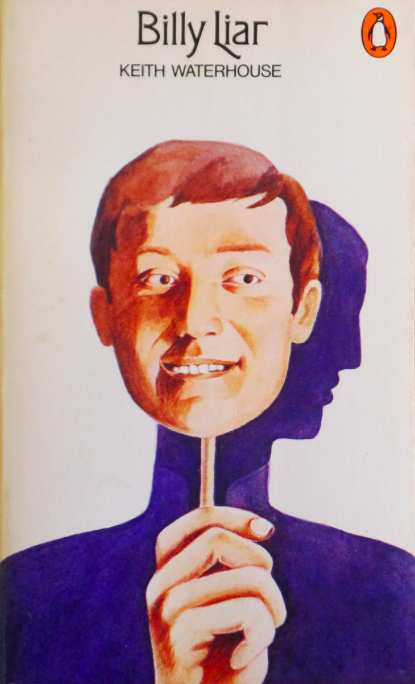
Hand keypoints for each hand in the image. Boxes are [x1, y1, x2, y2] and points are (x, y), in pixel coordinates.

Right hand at [146, 507, 285, 683]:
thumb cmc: (223, 661)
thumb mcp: (229, 604)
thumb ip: (232, 568)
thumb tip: (259, 527)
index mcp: (169, 570)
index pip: (200, 519)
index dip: (236, 517)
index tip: (267, 531)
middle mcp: (160, 582)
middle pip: (219, 538)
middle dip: (262, 564)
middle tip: (271, 603)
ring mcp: (165, 606)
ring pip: (247, 578)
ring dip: (273, 607)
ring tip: (262, 635)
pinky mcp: (179, 632)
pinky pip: (247, 612)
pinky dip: (262, 635)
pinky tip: (244, 658)